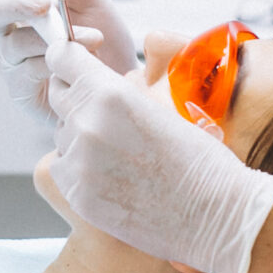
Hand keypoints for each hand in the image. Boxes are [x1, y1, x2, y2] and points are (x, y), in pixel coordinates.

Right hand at [0, 0, 140, 120]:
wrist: (122, 72)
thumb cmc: (100, 32)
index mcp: (16, 4)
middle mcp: (7, 33)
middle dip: (13, 4)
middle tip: (44, 4)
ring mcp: (13, 63)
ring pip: (15, 43)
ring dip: (53, 36)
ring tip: (92, 37)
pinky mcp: (23, 91)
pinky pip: (29, 72)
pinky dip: (57, 62)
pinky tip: (81, 61)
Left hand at [46, 40, 272, 272]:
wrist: (214, 215)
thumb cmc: (200, 159)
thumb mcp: (162, 105)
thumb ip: (118, 90)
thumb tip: (90, 80)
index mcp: (112, 93)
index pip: (62, 57)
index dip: (67, 59)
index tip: (73, 66)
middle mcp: (88, 123)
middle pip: (58, 95)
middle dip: (75, 97)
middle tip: (103, 114)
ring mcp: (79, 161)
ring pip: (61, 134)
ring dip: (79, 136)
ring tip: (120, 154)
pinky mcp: (76, 194)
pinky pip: (62, 169)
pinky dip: (78, 170)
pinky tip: (112, 177)